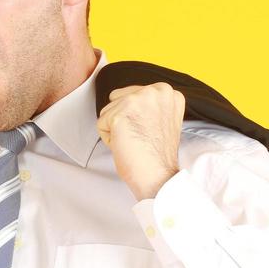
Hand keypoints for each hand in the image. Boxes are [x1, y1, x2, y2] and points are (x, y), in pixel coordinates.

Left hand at [95, 82, 184, 199]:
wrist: (158, 176)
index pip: (130, 93)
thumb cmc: (157, 153)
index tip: (149, 130)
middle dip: (123, 119)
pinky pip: (101, 124)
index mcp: (167, 91)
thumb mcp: (161, 117)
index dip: (134, 116)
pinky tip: (126, 145)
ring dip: (116, 128)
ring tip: (135, 141)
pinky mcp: (120, 114)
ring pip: (108, 110)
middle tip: (141, 136)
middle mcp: (154, 91)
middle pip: (117, 98)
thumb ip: (149, 103)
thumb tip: (126, 97)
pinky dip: (109, 138)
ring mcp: (138, 101)